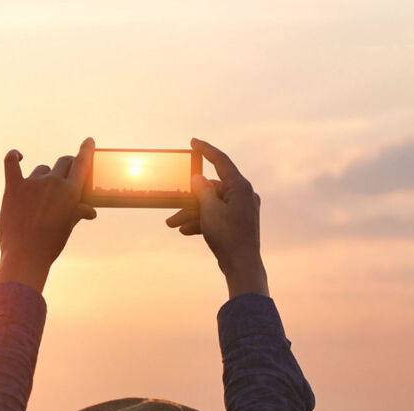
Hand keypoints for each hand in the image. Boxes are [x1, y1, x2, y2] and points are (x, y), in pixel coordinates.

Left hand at [0, 138, 96, 291]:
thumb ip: (78, 212)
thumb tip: (91, 211)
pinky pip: (11, 164)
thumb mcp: (68, 227)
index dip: (86, 150)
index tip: (88, 141)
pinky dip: (13, 157)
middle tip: (65, 175)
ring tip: (41, 195)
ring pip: (41, 169)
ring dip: (43, 176)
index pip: (82, 162)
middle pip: (63, 162)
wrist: (26, 255)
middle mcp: (53, 182)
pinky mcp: (13, 187)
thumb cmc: (50, 244)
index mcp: (71, 191)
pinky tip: (17, 155)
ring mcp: (32, 183)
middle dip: (66, 166)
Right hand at [166, 138, 268, 298]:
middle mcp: (243, 194)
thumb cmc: (228, 236)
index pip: (221, 161)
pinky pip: (216, 215)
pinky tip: (187, 231)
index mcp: (240, 187)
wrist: (242, 265)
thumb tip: (198, 177)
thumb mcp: (209, 210)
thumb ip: (202, 190)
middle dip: (189, 201)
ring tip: (174, 225)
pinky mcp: (238, 221)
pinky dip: (202, 221)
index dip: (206, 150)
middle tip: (171, 212)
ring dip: (192, 214)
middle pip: (210, 190)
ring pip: (211, 205)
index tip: (193, 142)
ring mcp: (241, 208)